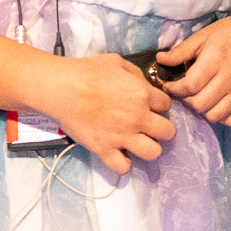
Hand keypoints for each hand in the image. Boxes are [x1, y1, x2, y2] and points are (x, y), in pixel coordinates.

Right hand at [35, 54, 175, 174]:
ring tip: (140, 142)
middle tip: (152, 127)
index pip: (166, 105)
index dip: (160, 105)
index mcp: (143, 95)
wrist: (63, 88)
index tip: (152, 106)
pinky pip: (122, 167)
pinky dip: (123, 164)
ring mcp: (122, 136)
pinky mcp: (105, 149)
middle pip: (167, 131)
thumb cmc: (87, 71)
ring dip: (150, 148)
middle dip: (163, 129)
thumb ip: (136, 75)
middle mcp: (138, 118)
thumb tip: (144, 86)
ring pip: (153, 152)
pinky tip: (120, 155)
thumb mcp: (117, 63)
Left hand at [157, 12, 230, 125]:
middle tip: (184, 92)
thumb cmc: (230, 33)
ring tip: (198, 98)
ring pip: (214, 115)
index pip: (189, 85)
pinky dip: (220, 116)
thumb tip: (160, 59)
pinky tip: (214, 104)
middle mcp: (230, 78)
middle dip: (186, 100)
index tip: (169, 86)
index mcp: (216, 59)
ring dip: (201, 110)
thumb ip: (181, 51)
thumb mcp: (203, 36)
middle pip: (200, 103)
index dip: (174, 89)